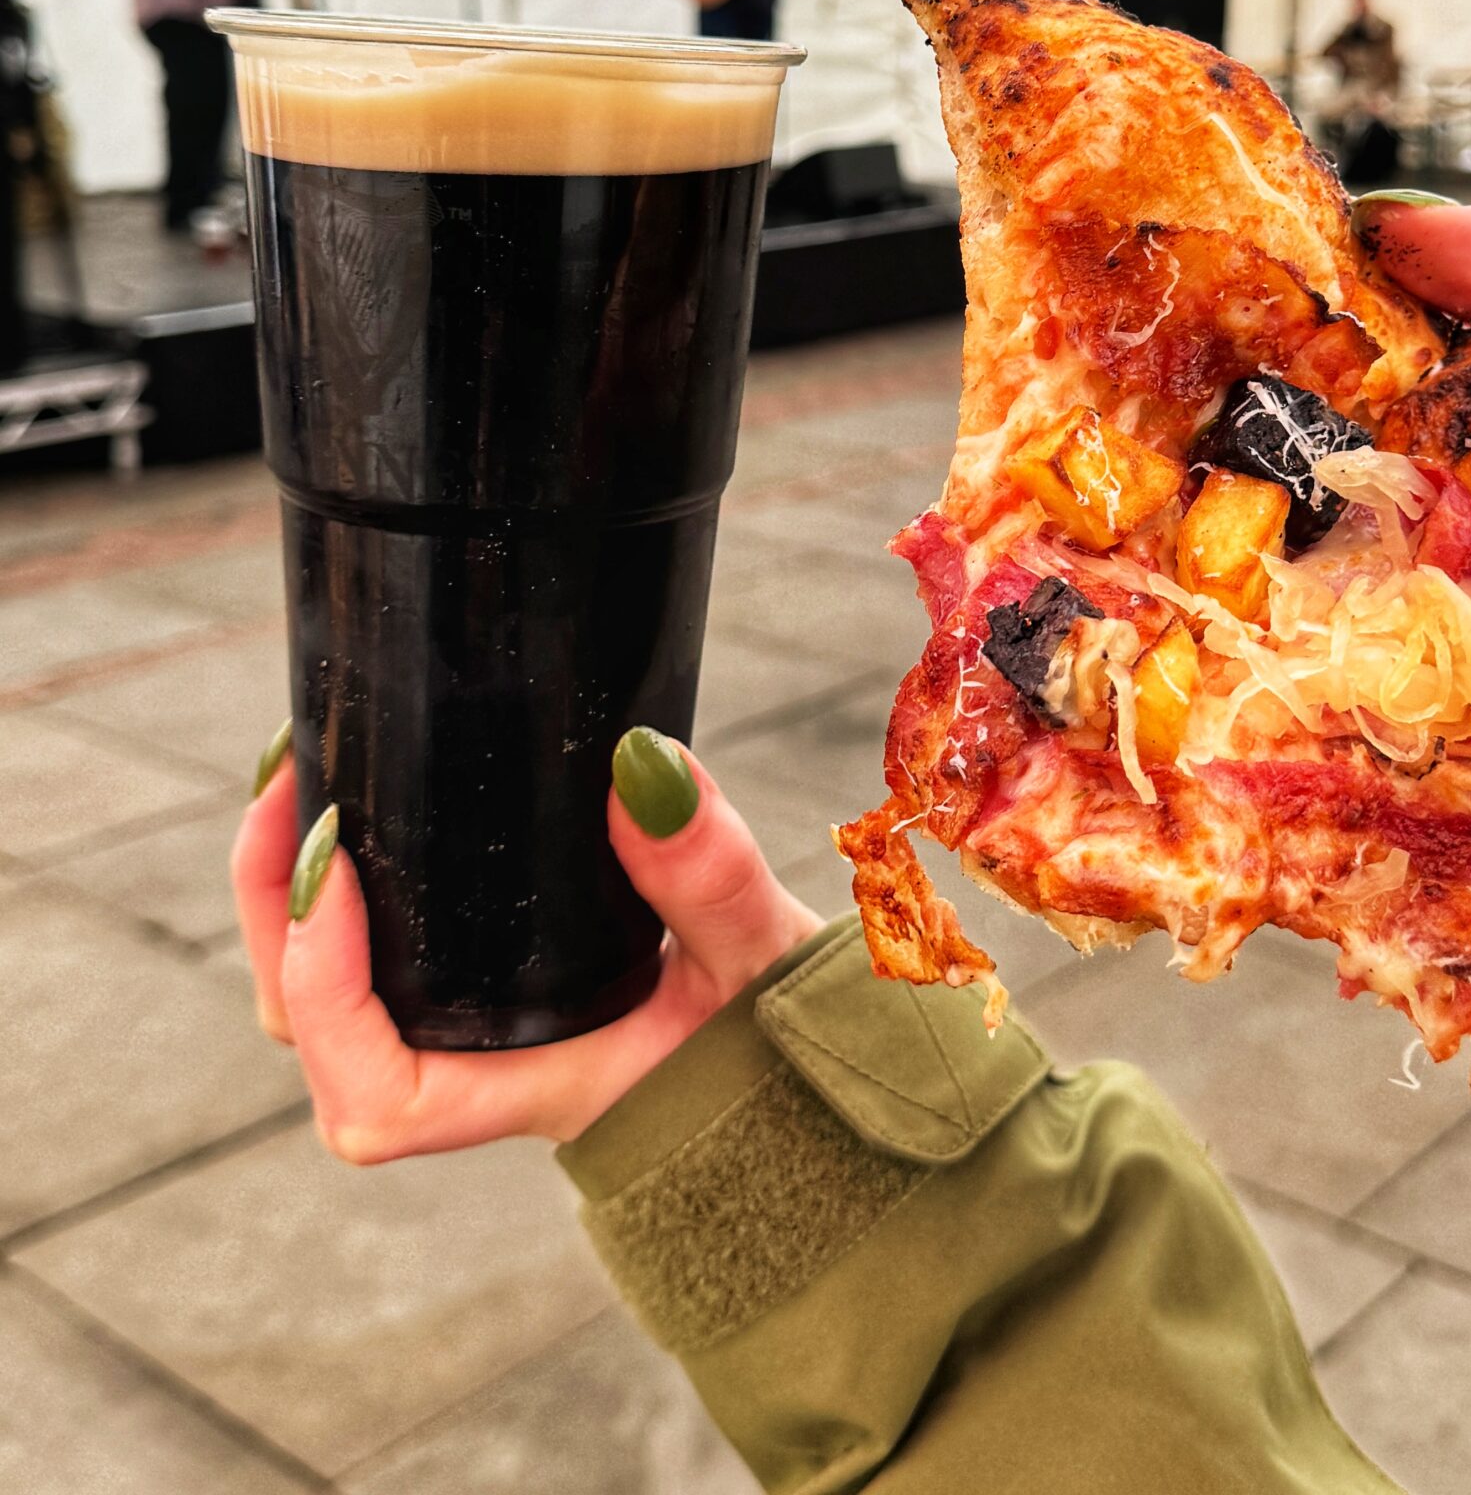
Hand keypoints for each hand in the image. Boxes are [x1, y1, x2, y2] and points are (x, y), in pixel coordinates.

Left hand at [232, 731, 819, 1160]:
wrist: (797, 1073)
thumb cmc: (779, 1040)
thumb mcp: (761, 954)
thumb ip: (710, 873)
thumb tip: (642, 766)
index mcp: (534, 1087)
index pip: (379, 1099)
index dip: (325, 992)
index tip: (337, 866)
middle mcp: (483, 1072)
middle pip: (314, 1037)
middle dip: (276, 916)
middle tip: (292, 786)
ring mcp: (474, 1035)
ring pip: (327, 1002)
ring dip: (290, 900)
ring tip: (300, 777)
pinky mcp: (482, 990)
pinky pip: (375, 960)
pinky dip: (342, 891)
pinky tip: (358, 806)